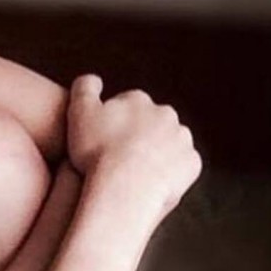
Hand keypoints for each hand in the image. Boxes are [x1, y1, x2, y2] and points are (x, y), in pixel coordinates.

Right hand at [66, 74, 201, 223]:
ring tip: (136, 172)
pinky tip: (152, 182)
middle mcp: (165, 113)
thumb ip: (84, 87)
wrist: (125, 190)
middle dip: (138, 135)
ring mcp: (182, 139)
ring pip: (168, 142)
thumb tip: (94, 79)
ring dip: (156, 152)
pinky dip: (170, 172)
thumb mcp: (78, 112)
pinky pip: (181, 165)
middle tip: (119, 157)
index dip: (113, 123)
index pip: (126, 105)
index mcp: (138, 99)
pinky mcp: (192, 163)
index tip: (104, 140)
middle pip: (149, 122)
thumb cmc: (98, 152)